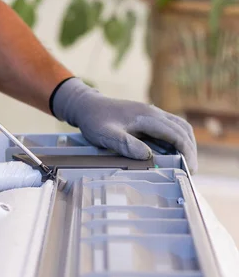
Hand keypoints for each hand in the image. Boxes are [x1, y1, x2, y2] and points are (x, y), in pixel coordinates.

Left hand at [52, 78, 197, 171]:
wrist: (86, 105)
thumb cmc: (94, 121)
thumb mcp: (106, 135)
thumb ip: (126, 145)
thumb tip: (148, 156)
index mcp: (147, 116)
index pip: (176, 134)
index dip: (186, 152)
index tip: (189, 169)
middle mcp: (153, 113)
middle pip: (182, 129)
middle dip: (190, 150)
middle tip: (190, 171)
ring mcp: (151, 114)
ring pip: (178, 127)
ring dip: (185, 144)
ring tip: (185, 164)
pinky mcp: (147, 118)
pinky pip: (169, 128)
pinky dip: (176, 140)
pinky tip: (173, 154)